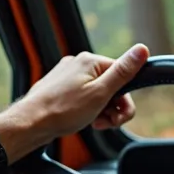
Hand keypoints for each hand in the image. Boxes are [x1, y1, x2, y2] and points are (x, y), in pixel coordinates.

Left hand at [0, 44, 148, 158]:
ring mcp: (67, 76)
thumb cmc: (63, 110)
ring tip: (93, 123)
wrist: (30, 123)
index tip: (119, 116)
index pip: (123, 75)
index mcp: (90, 61)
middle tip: (106, 123)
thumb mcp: (101, 93)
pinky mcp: (60, 87)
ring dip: (101, 110)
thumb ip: (123, 72)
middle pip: (111, 85)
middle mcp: (78, 64)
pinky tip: (82, 119)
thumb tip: (142, 49)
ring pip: (97, 93)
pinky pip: (83, 97)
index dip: (125, 99)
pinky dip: (87, 110)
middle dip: (113, 107)